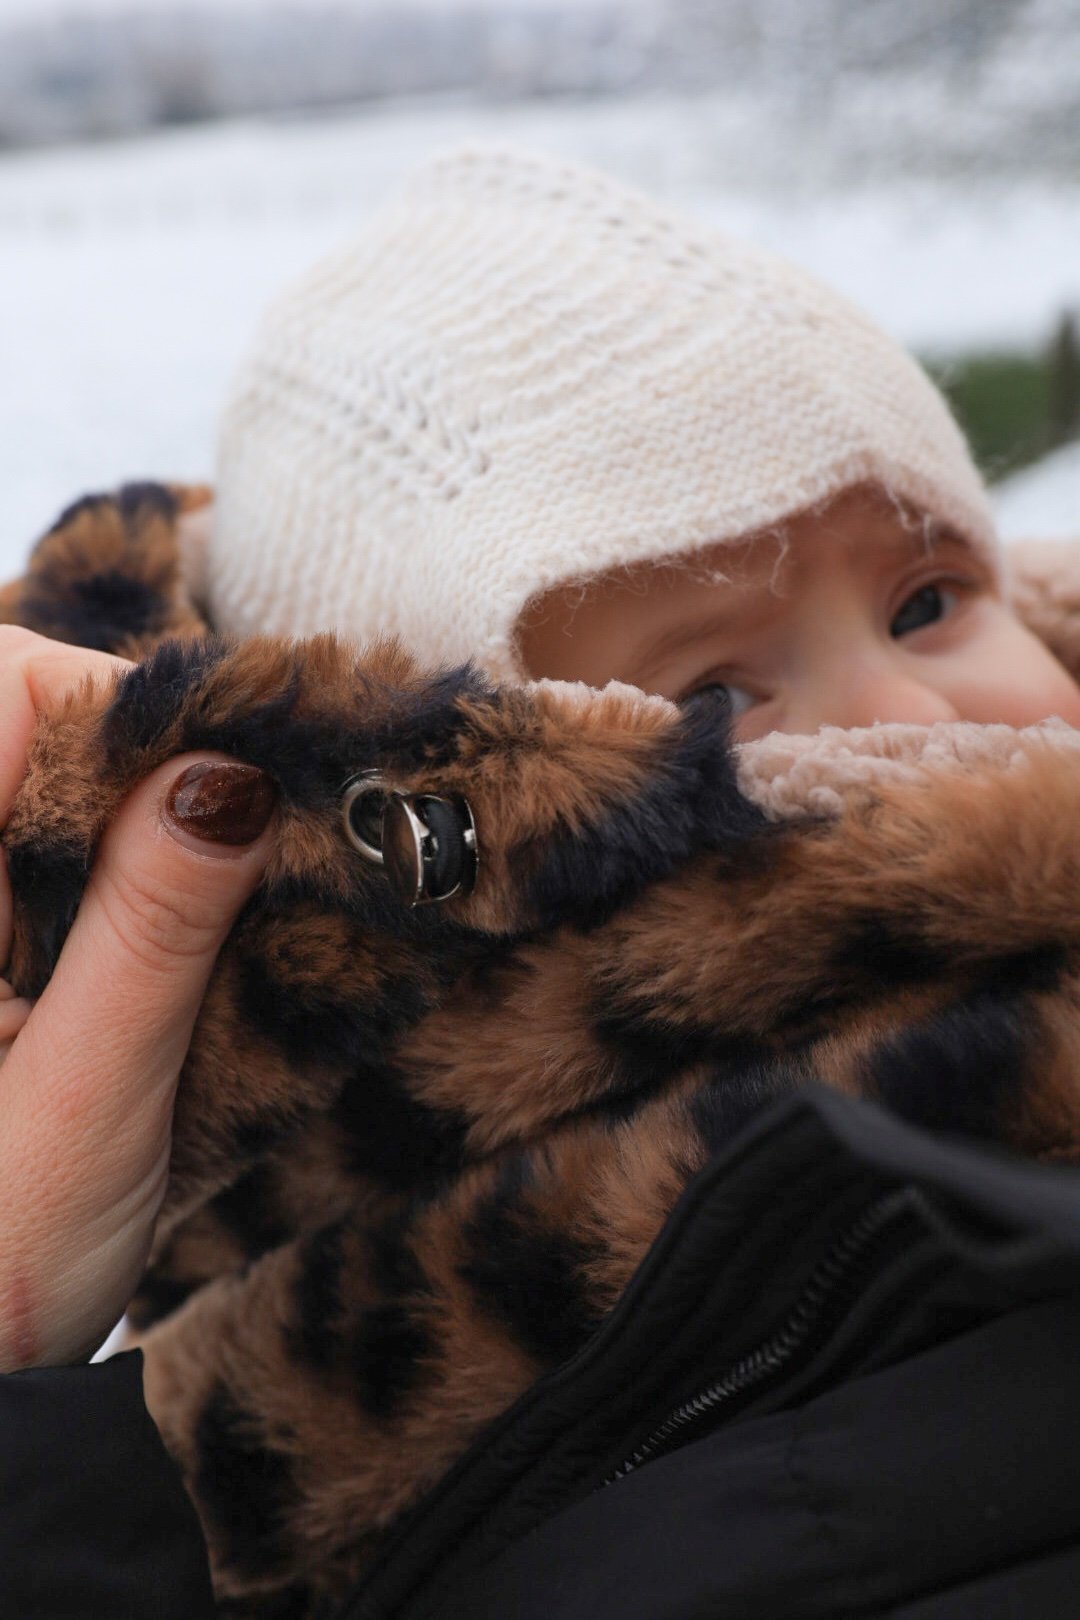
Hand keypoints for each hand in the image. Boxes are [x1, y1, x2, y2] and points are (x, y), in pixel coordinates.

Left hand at [0, 628, 275, 1370]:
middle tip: (241, 847)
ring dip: (143, 822)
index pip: (4, 694)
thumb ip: (153, 933)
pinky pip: (59, 854)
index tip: (241, 783)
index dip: (128, 714)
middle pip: (28, 721)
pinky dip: (128, 871)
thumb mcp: (86, 1103)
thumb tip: (230, 776)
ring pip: (52, 783)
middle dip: (145, 762)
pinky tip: (173, 935)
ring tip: (213, 905)